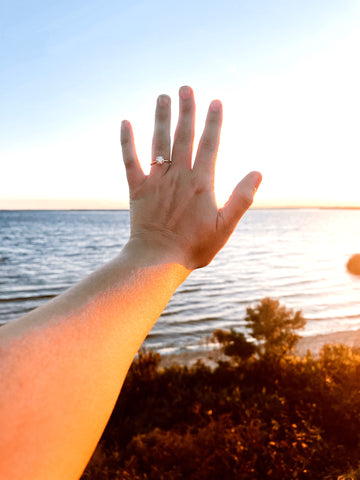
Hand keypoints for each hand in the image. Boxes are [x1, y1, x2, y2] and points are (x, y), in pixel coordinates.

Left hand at [120, 86, 261, 270]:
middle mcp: (178, 176)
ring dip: (161, 118)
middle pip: (184, 136)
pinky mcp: (136, 189)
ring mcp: (155, 180)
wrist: (158, 260)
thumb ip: (241, 198)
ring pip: (158, 142)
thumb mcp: (225, 226)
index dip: (213, 122)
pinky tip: (125, 122)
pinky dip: (127, 142)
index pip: (209, 144)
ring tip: (163, 97)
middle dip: (186, 110)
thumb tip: (257, 172)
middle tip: (186, 87)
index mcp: (201, 183)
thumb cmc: (194, 246)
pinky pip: (130, 160)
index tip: (215, 101)